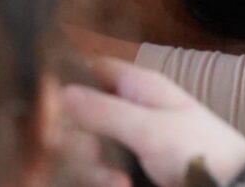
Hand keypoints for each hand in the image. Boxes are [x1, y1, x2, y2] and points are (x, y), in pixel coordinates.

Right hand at [60, 59, 244, 186]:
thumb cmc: (198, 150)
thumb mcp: (149, 129)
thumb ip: (103, 111)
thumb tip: (59, 93)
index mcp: (138, 87)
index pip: (92, 69)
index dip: (68, 80)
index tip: (46, 104)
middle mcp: (129, 110)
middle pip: (82, 114)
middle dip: (77, 137)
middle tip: (87, 154)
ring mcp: (129, 143)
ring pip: (88, 147)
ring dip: (92, 167)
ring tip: (115, 181)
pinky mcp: (130, 170)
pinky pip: (102, 171)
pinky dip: (103, 179)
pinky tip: (120, 186)